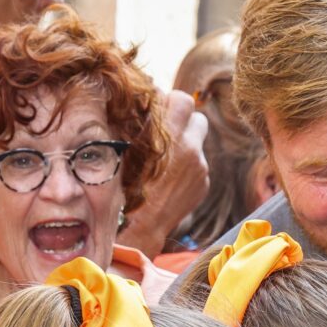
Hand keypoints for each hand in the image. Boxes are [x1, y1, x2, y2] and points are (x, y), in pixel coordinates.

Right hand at [118, 90, 209, 256]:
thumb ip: (136, 124)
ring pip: (199, 140)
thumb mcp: (122, 149)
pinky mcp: (203, 184)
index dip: (168, 101)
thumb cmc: (123, 187)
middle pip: (197, 115)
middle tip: (164, 128)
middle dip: (182, 118)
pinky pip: (199, 164)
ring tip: (166, 154)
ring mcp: (200, 167)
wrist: (139, 227)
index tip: (156, 110)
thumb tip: (140, 106)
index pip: (181, 98)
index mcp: (169, 134)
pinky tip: (169, 178)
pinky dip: (187, 166)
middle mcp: (190, 147)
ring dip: (186, 141)